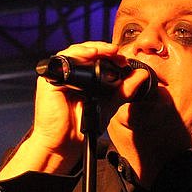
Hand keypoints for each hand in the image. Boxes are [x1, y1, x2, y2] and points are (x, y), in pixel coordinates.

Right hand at [0, 42, 150, 178]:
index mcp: (81, 77)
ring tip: (108, 51)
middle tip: (118, 53)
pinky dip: (78, 55)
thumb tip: (141, 75)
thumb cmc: (82, 126)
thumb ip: (124, 90)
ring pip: (75, 52)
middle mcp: (68, 74)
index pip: (94, 58)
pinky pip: (63, 61)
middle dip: (102, 49)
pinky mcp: (50, 80)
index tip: (124, 59)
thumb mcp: (109, 104)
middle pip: (85, 51)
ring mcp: (58, 76)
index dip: (109, 55)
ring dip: (92, 48)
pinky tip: (91, 54)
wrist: (65, 144)